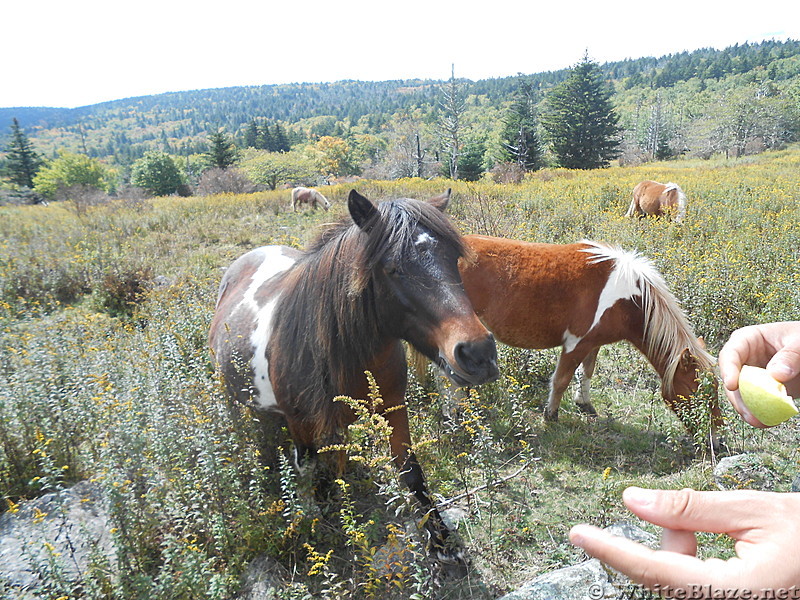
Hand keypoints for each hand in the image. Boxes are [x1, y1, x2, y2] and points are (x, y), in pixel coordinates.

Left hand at [570, 487, 799, 597]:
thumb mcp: (752, 511)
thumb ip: (689, 508)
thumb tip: (633, 500)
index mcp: (736, 592)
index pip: (658, 571)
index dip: (613, 551)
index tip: (579, 535)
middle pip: (663, 574)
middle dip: (666, 537)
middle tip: (677, 511)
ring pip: (674, 577)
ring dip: (681, 546)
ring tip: (718, 529)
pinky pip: (690, 583)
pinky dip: (691, 556)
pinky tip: (714, 543)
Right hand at [718, 322, 799, 426]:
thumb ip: (790, 356)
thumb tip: (776, 375)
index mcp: (748, 340)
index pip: (730, 354)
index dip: (727, 369)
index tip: (732, 385)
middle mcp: (744, 359)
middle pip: (732, 379)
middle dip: (738, 398)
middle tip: (749, 412)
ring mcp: (751, 376)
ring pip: (740, 396)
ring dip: (748, 411)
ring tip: (760, 422)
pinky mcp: (760, 390)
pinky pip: (755, 403)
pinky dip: (760, 414)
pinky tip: (768, 421)